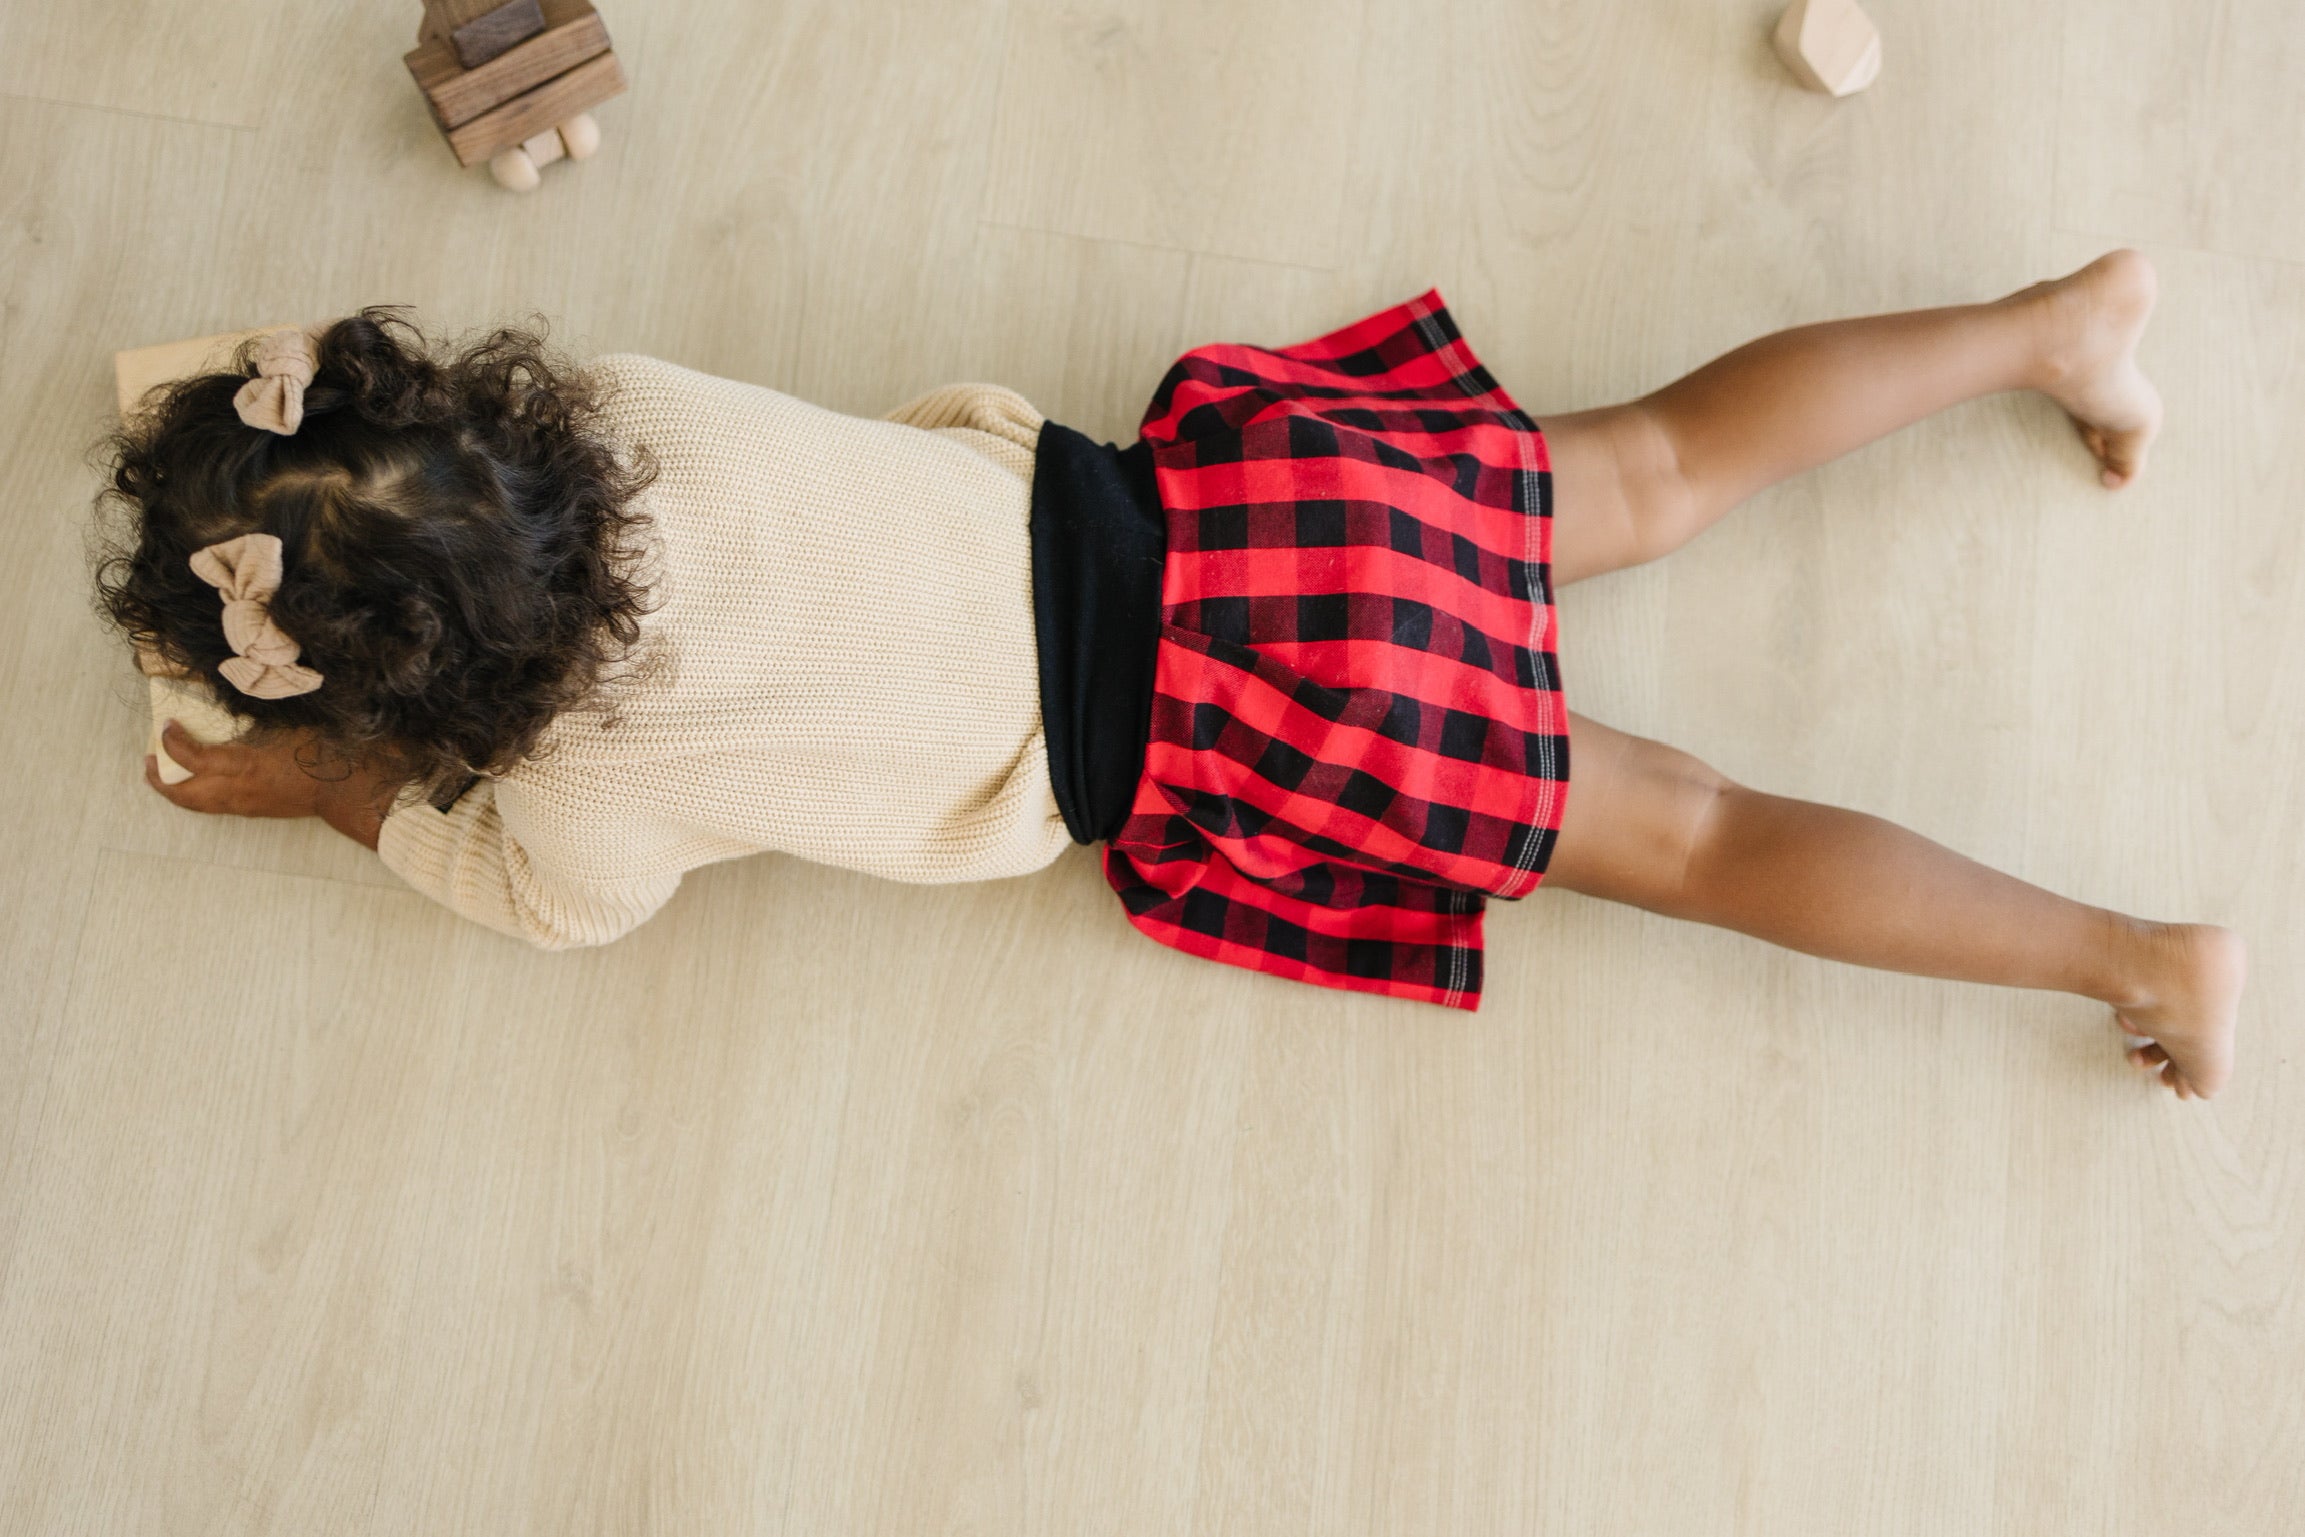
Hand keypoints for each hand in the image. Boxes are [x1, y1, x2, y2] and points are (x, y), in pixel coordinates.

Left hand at [145, 720, 388, 849]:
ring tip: (167, 776)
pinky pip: (215, 806)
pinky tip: (203, 782)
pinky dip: (198, 794)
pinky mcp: (254, 811)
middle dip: (159, 780)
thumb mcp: (283, 727)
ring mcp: (243, 805)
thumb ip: (253, 720)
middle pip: (182, 794)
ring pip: (197, 805)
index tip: (166, 724)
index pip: (189, 758)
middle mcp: (235, 790)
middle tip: (148, 761)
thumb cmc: (318, 753)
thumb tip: (231, 706)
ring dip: (176, 791)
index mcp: (241, 765)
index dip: (171, 741)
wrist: (342, 790)